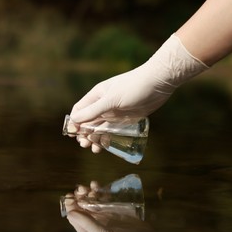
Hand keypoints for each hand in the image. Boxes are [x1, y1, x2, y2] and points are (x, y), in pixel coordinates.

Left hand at [63, 182, 170, 231]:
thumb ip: (89, 224)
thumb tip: (69, 213)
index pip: (77, 219)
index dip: (72, 207)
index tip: (70, 196)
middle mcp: (99, 225)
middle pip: (86, 208)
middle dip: (83, 197)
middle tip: (83, 188)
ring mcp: (111, 218)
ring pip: (98, 203)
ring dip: (94, 193)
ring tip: (93, 184)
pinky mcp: (123, 212)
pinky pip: (112, 201)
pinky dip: (107, 193)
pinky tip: (105, 187)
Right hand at [70, 34, 207, 151]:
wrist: (158, 83)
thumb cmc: (133, 87)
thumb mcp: (111, 99)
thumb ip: (93, 111)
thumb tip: (74, 120)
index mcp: (97, 96)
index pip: (79, 110)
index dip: (74, 122)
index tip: (73, 135)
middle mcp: (104, 105)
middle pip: (88, 122)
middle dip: (84, 134)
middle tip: (85, 144)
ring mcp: (114, 113)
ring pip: (100, 128)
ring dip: (95, 138)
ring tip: (95, 149)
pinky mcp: (126, 119)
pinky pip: (113, 131)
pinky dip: (107, 138)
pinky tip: (106, 145)